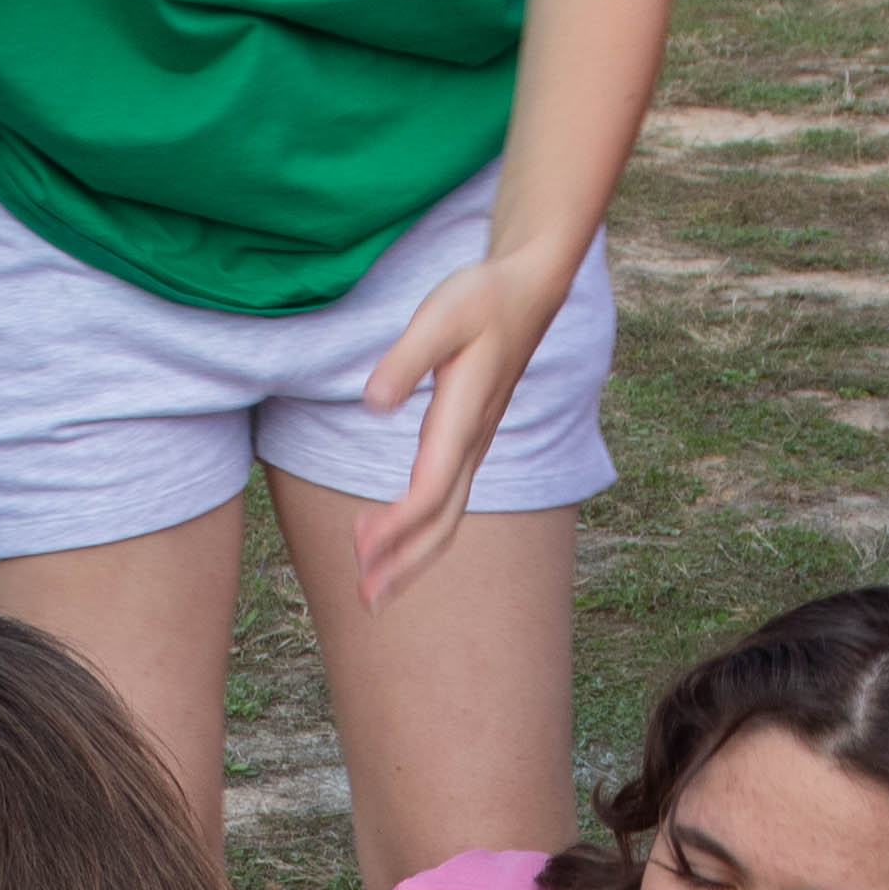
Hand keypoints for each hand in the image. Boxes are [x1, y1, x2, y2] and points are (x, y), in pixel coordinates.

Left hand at [351, 239, 588, 606]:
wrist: (529, 289)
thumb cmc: (483, 298)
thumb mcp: (440, 316)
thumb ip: (406, 359)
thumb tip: (374, 402)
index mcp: (464, 420)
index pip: (431, 490)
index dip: (397, 524)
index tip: (360, 546)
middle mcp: (473, 444)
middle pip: (443, 522)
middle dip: (405, 564)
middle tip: (364, 600)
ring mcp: (474, 447)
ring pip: (447, 518)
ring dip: (410, 557)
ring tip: (370, 588)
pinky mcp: (469, 442)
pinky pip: (446, 500)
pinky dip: (418, 530)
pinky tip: (391, 540)